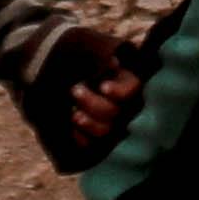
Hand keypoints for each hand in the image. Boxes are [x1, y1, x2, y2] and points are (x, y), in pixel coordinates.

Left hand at [55, 28, 140, 152]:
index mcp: (128, 84)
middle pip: (114, 112)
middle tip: (74, 90)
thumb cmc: (83, 62)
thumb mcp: (93, 54)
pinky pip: (91, 145)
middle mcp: (124, 107)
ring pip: (105, 130)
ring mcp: (111, 125)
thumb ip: (102, 58)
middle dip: (93, 103)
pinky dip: (80, 137)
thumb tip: (111, 62)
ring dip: (88, 123)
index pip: (132, 89)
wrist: (66, 78)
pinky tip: (71, 127)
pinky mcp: (97, 140)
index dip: (119, 91)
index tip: (103, 86)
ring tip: (72, 113)